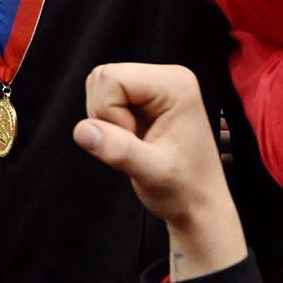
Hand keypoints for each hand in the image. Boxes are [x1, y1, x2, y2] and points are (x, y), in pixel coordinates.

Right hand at [70, 62, 244, 279]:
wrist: (198, 204)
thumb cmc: (185, 189)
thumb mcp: (153, 174)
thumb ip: (119, 151)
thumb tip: (83, 131)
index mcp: (175, 85)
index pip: (111, 78)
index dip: (110, 114)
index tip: (134, 139)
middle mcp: (167, 77)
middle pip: (103, 78)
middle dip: (106, 115)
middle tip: (134, 142)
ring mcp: (155, 86)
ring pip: (100, 87)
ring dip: (106, 119)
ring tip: (135, 142)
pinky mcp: (145, 98)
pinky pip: (106, 98)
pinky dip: (109, 121)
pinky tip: (133, 138)